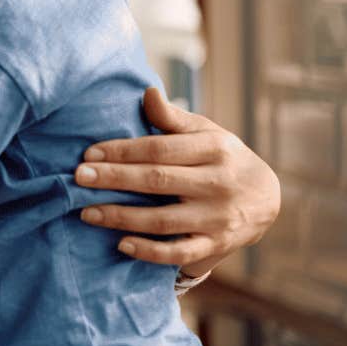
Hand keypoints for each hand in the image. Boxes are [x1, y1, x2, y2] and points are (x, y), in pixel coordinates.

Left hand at [75, 87, 280, 273]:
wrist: (268, 198)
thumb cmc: (223, 158)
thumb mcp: (206, 133)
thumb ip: (172, 119)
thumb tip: (147, 92)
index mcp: (214, 149)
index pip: (159, 149)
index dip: (122, 151)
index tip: (88, 154)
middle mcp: (218, 183)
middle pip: (157, 181)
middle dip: (114, 179)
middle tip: (78, 178)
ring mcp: (218, 217)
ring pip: (163, 219)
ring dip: (121, 217)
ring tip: (87, 212)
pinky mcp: (216, 245)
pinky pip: (179, 252)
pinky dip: (149, 251)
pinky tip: (121, 244)